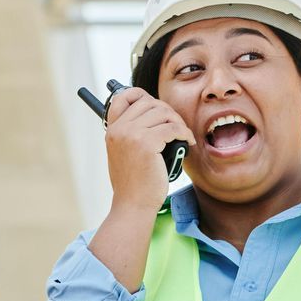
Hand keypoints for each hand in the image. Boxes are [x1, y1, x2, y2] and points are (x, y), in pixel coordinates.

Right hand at [104, 87, 194, 213]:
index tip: (157, 106)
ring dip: (178, 122)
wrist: (133, 205)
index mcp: (112, 130)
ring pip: (163, 113)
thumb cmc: (133, 183)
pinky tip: (187, 143)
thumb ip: (131, 133)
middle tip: (177, 127)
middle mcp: (119, 129)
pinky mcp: (147, 143)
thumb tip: (154, 113)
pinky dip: (184, 134)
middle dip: (168, 112)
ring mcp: (131, 134)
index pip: (123, 97)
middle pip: (149, 102)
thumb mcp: (124, 153)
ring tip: (182, 135)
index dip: (141, 95)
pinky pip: (173, 128)